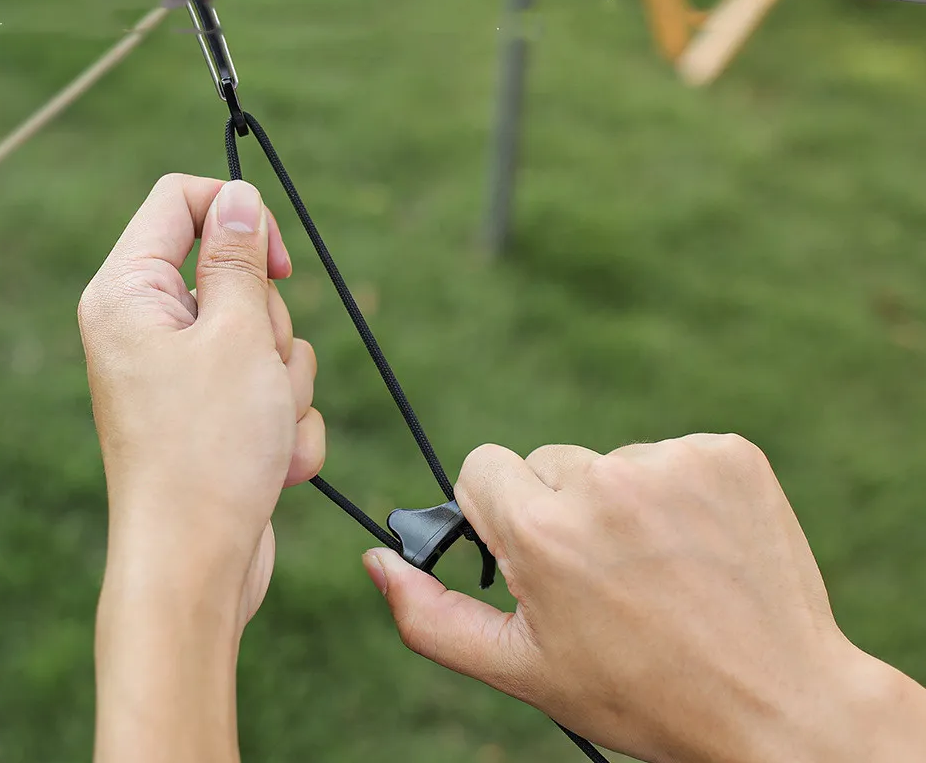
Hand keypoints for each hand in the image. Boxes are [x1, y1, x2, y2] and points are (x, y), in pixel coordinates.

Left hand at [80, 174, 323, 762]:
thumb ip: (239, 256)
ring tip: (263, 428)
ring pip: (265, 335)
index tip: (279, 264)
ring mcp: (183, 374)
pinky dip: (285, 422)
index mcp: (131, 293)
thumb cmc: (209, 449)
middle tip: (255, 373)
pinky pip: (271, 387)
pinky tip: (272, 464)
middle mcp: (149, 326)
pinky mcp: (213, 413)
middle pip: (236, 274)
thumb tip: (240, 197)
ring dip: (285, 382)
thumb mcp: (236, 335)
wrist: (198, 565)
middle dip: (269, 324)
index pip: (182, 200)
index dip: (240, 214)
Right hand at [363, 435, 925, 762]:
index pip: (483, 467)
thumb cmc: (641, 694)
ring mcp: (671, 462)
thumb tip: (378, 559)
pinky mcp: (725, 453)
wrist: (780, 705)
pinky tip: (699, 545)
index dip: (502, 513)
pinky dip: (677, 491)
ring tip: (660, 566)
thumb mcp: (525, 670)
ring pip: (610, 460)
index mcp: (542, 532)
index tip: (535, 552)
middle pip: (546, 461)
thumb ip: (432, 615)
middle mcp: (602, 482)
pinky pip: (670, 453)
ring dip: (621, 502)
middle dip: (561, 508)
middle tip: (606, 574)